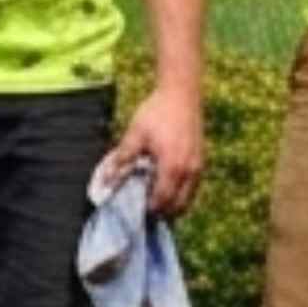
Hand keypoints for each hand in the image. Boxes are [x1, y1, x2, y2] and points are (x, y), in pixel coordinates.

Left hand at [102, 81, 208, 219]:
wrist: (181, 94)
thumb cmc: (156, 112)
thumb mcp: (135, 134)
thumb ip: (122, 159)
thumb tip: (106, 180)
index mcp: (172, 167)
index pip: (161, 201)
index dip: (149, 210)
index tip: (136, 213)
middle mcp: (189, 171)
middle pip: (178, 206)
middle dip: (162, 213)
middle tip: (145, 212)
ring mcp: (198, 167)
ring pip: (188, 199)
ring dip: (173, 205)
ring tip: (155, 202)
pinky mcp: (201, 160)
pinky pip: (193, 188)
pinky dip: (181, 194)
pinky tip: (167, 187)